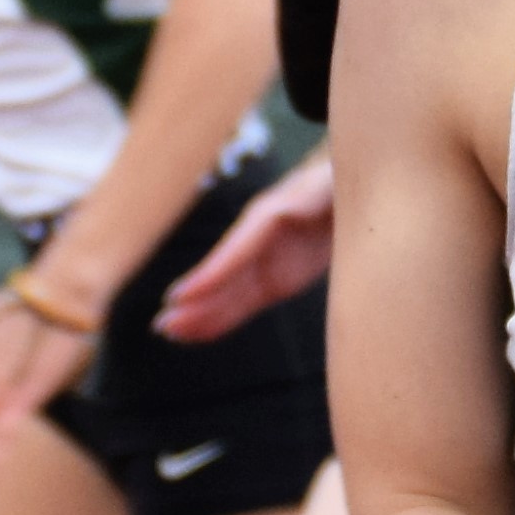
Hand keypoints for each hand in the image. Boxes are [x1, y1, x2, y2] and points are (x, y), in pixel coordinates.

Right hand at [156, 148, 334, 339]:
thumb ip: (326, 192)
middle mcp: (261, 238)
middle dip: (196, 299)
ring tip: (170, 333)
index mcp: (278, 212)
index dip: (213, 273)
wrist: (351, 188)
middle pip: (225, 273)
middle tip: (163, 325)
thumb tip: (313, 195)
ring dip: (201, 313)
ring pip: (229, 291)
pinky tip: (197, 333)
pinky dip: (222, 318)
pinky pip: (243, 302)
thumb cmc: (346, 181)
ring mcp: (266, 259)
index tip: (181, 296)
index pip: (239, 247)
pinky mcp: (276, 279)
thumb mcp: (341, 181)